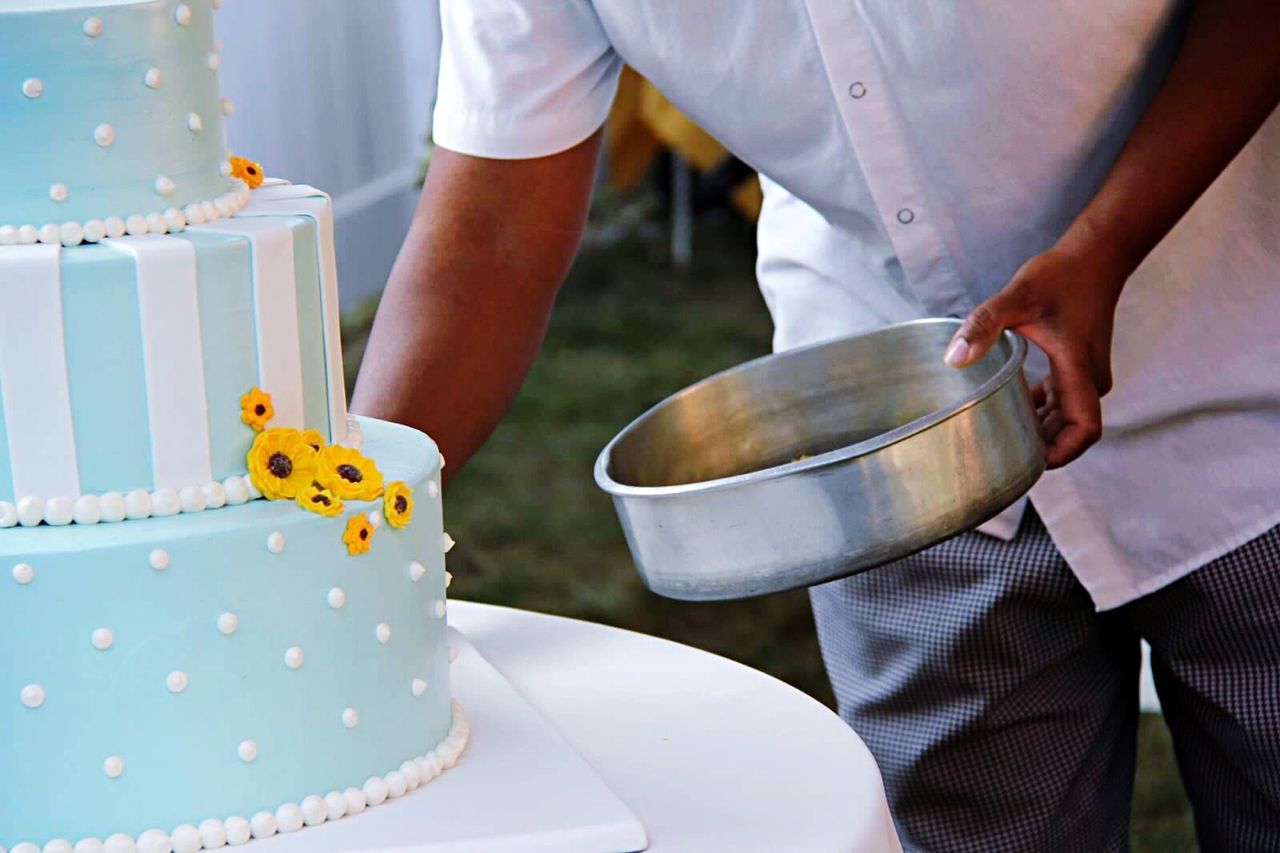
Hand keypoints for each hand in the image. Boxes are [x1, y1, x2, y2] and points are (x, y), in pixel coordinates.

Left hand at [942, 244, 1125, 468]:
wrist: (1094, 256)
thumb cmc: (1062, 275)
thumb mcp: (1017, 297)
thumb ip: (984, 326)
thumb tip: (954, 359)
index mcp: (1079, 370)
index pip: (1083, 430)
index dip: (1062, 454)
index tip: (1029, 463)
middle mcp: (1090, 379)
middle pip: (1072, 431)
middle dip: (1042, 447)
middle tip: (999, 454)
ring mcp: (1087, 374)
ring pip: (1066, 418)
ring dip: (1040, 429)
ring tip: (1000, 434)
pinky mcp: (1079, 367)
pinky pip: (1063, 401)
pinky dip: (1041, 410)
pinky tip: (1012, 406)